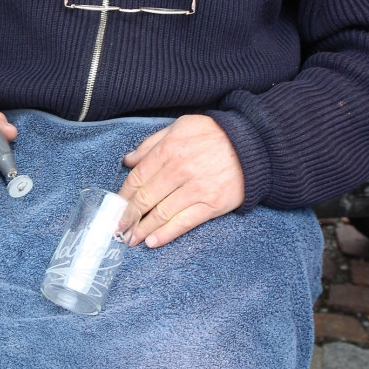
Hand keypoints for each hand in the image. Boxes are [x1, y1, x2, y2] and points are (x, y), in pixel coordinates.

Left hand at [118, 115, 244, 247]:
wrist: (254, 144)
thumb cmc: (215, 134)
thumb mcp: (180, 126)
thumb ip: (152, 143)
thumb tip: (128, 161)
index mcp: (169, 150)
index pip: (137, 178)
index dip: (123, 196)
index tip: (115, 207)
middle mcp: (179, 171)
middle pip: (145, 198)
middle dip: (128, 216)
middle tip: (117, 228)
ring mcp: (196, 190)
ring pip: (162, 214)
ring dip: (143, 229)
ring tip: (131, 239)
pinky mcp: (212, 205)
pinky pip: (184, 223)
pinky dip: (166, 234)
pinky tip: (152, 242)